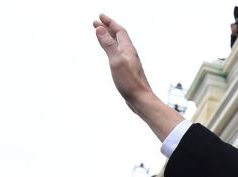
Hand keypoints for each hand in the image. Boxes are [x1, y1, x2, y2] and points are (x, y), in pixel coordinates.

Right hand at [93, 14, 184, 138]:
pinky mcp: (128, 71)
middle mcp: (130, 54)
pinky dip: (112, 49)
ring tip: (101, 34)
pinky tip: (111, 54)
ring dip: (109, 37)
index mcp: (128, 50)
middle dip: (107, 28)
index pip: (119, 31)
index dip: (110, 22)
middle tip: (96, 22)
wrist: (141, 100)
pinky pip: (119, 54)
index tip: (100, 16)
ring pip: (118, 45)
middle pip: (119, 36)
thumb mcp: (116, 61)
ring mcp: (129, 62)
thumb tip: (100, 28)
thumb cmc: (130, 82)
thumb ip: (108, 44)